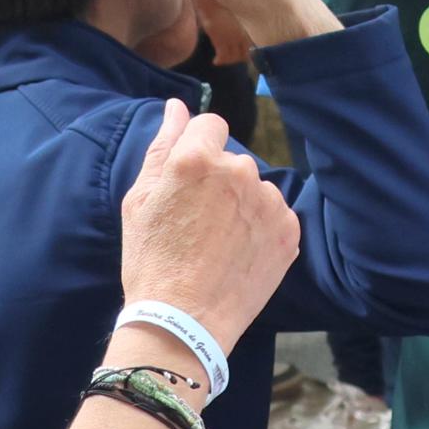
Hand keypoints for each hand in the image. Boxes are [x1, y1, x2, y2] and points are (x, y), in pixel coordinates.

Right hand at [114, 98, 301, 361]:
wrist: (184, 322)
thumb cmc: (152, 261)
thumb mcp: (139, 200)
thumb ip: (162, 145)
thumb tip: (177, 107)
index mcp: (197, 159)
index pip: (210, 125)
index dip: (197, 150)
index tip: (190, 181)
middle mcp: (239, 171)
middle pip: (233, 161)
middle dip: (218, 182)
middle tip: (197, 222)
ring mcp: (269, 201)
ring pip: (255, 190)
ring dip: (242, 205)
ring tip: (218, 244)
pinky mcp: (289, 230)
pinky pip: (275, 215)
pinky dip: (261, 230)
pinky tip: (239, 254)